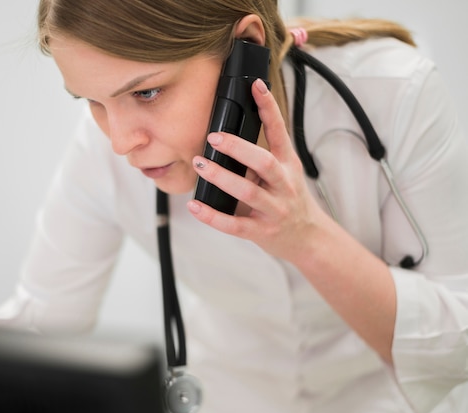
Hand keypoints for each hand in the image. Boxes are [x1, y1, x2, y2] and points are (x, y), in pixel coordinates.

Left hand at [187, 79, 329, 261]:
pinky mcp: (261, 231)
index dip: (269, 108)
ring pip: (248, 192)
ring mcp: (273, 209)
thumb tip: (226, 137)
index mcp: (288, 165)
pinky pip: (234, 224)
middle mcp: (284, 185)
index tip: (255, 85)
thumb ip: (260, 158)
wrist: (308, 238)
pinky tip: (194, 206)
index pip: (279, 131)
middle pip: (264, 163)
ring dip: (221, 177)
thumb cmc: (289, 200)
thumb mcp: (284, 174)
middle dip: (238, 148)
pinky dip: (212, 216)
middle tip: (214, 137)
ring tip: (200, 164)